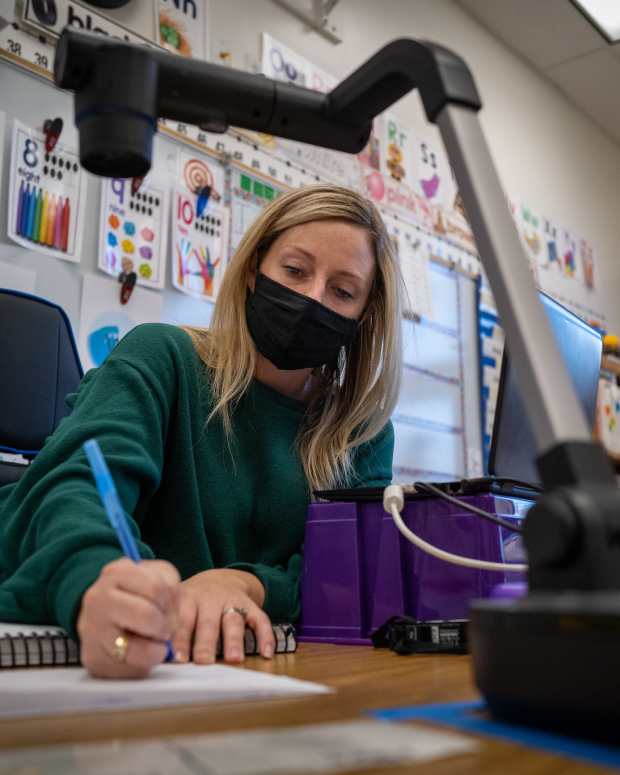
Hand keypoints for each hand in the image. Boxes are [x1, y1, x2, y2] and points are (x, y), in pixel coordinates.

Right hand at [77, 557, 180, 678]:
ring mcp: (92, 630)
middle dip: (165, 626)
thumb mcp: (153, 575)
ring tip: (155, 644)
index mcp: (115, 573)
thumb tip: (174, 616)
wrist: (98, 614)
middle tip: (164, 629)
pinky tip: (141, 655)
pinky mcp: (93, 660)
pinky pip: (130, 670)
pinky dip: (143, 665)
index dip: (171, 601)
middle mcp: (98, 599)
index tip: (167, 607)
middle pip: (148, 616)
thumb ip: (169, 587)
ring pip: (140, 649)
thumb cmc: (133, 594)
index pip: (157, 588)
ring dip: (157, 650)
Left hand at [172, 568, 274, 664]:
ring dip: (233, 640)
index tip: (179, 659)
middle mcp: (210, 599)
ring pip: (233, 620)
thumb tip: (157, 655)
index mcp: (188, 598)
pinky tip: (266, 653)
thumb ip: (169, 627)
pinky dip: (265, 636)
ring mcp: (232, 601)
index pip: (183, 619)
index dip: (180, 639)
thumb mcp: (176, 605)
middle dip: (205, 642)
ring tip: (234, 659)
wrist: (220, 579)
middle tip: (204, 662)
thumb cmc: (191, 603)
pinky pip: (261, 619)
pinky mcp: (250, 605)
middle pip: (208, 621)